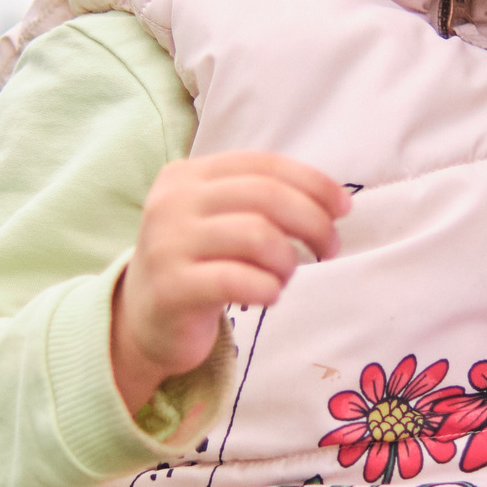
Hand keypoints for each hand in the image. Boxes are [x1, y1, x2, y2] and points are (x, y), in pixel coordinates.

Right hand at [111, 151, 348, 413]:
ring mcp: (168, 244)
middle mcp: (173, 202)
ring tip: (285, 276)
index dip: (313, 183)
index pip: (263, 165)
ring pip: (257, 236)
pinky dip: (269, 288)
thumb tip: (332, 201)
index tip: (343, 208)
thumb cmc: (198, 264)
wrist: (143, 321)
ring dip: (288, 260)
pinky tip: (268, 296)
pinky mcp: (172, 288)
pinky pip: (239, 280)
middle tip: (329, 249)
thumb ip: (260, 200)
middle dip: (313, 222)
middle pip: (266, 196)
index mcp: (188, 175)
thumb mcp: (219, 218)